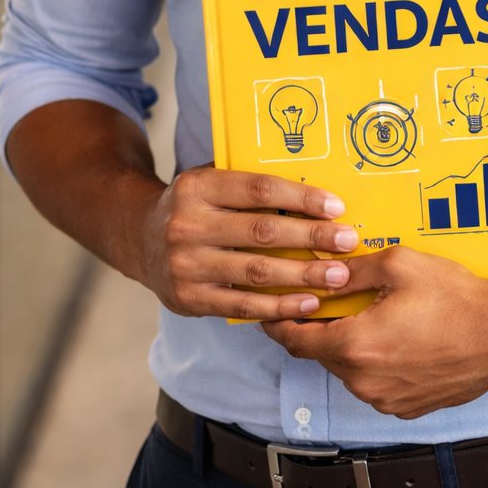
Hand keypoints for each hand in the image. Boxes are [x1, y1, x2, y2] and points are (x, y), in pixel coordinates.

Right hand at [138, 167, 360, 320]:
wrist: (140, 239)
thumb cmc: (194, 206)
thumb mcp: (211, 180)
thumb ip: (249, 184)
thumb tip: (314, 193)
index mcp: (197, 186)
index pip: (258, 189)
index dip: (300, 198)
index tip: (336, 207)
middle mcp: (187, 225)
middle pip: (262, 232)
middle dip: (311, 237)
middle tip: (348, 242)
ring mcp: (185, 265)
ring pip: (257, 272)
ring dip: (303, 275)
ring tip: (338, 275)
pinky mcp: (189, 299)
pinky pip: (243, 306)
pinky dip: (279, 306)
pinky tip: (308, 303)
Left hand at [263, 246, 487, 418]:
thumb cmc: (455, 297)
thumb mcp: (400, 265)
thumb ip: (353, 269)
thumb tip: (321, 268)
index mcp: (355, 346)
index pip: (295, 340)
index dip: (277, 323)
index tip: (268, 310)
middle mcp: (364, 381)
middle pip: (323, 354)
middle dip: (322, 327)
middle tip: (331, 299)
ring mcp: (385, 400)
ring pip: (350, 369)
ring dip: (352, 345)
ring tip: (373, 315)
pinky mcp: (407, 408)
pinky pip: (376, 384)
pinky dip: (376, 363)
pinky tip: (397, 338)